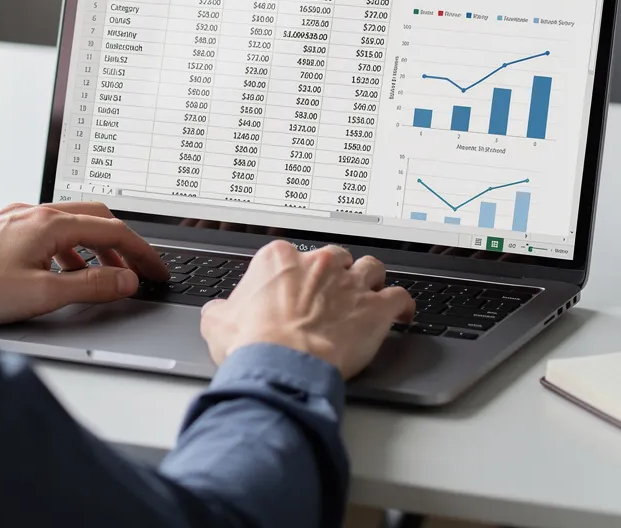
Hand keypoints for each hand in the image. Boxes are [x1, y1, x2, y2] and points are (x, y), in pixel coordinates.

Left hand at [0, 202, 168, 324]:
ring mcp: (13, 219)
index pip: (112, 230)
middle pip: (93, 218)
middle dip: (122, 244)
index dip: (141, 252)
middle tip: (139, 268)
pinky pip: (46, 233)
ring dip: (93, 249)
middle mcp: (32, 213)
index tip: (157, 270)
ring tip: (104, 277)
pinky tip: (61, 274)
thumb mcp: (43, 294)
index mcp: (49, 223)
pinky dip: (67, 251)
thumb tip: (125, 280)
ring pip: (69, 225)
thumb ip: (91, 287)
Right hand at [199, 241, 413, 378]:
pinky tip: (403, 314)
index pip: (293, 257)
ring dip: (371, 282)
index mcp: (279, 259)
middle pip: (336, 259)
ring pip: (371, 269)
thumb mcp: (218, 322)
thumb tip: (218, 313)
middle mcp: (319, 264)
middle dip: (336, 275)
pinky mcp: (374, 308)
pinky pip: (399, 297)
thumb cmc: (253, 343)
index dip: (297, 277)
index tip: (297, 291)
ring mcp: (349, 284)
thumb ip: (222, 310)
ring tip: (368, 296)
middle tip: (332, 296)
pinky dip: (403, 305)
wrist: (282, 364)